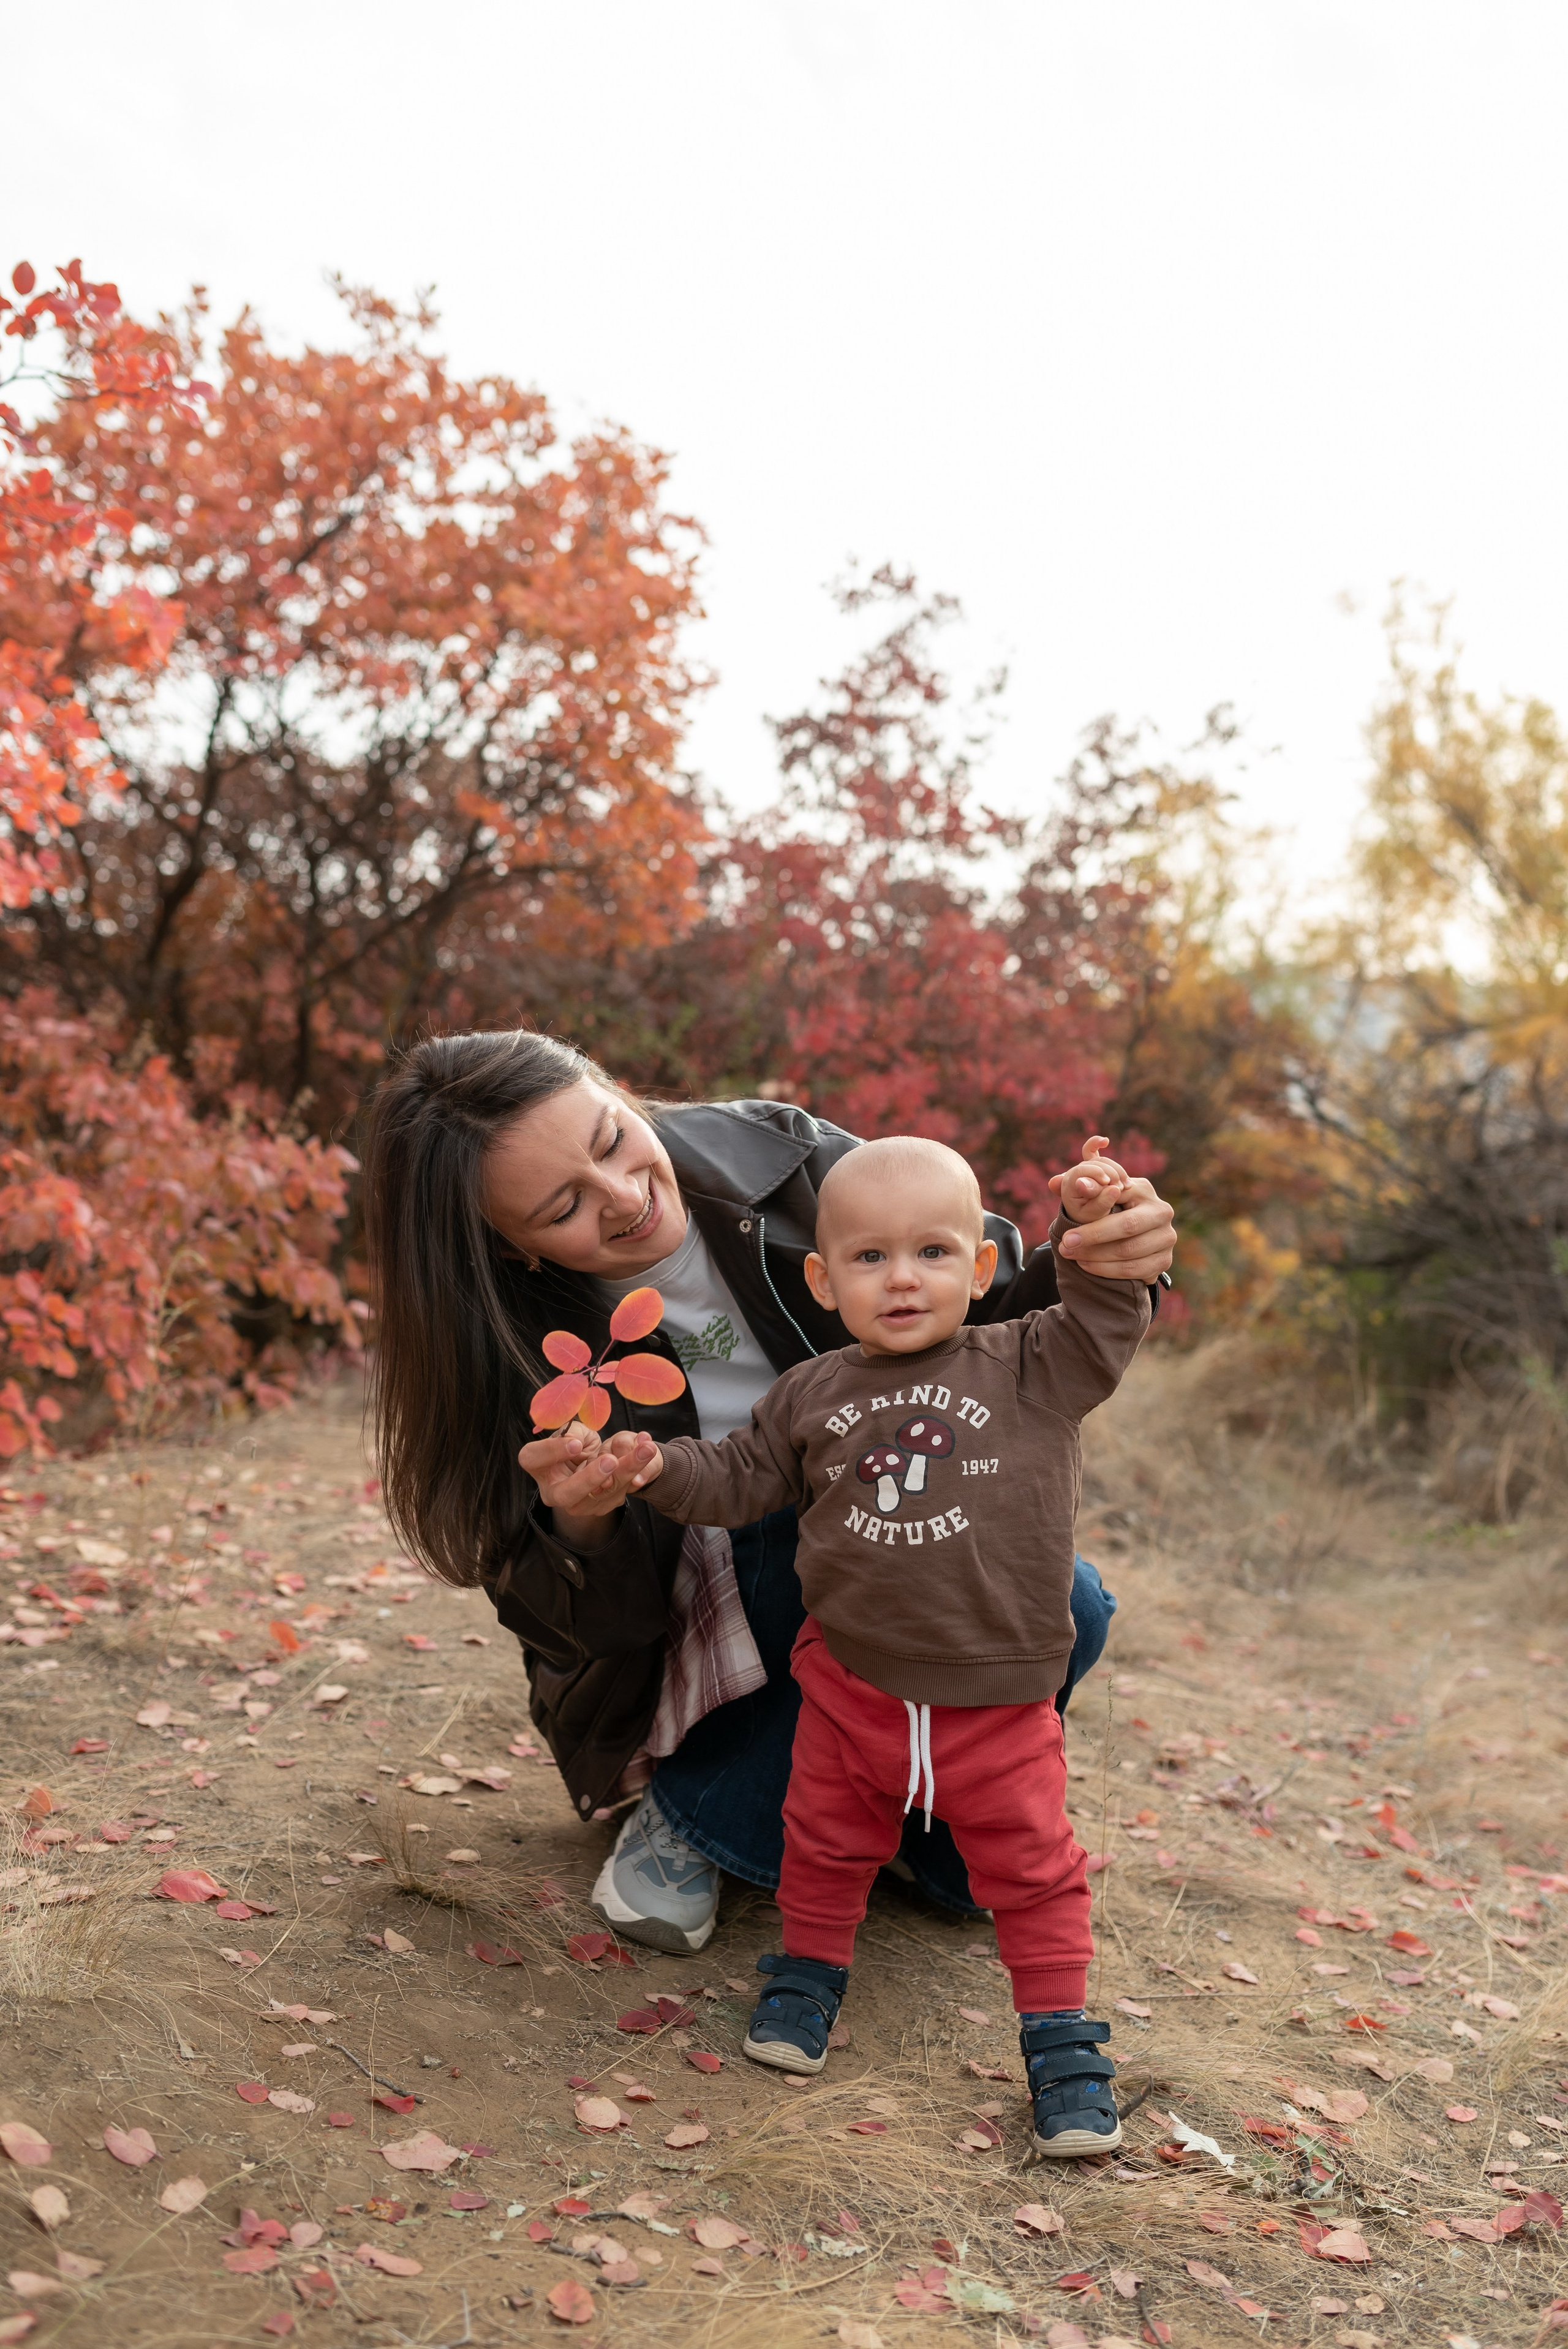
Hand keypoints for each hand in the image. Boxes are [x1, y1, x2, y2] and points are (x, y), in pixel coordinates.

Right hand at [518, 1425, 663, 1525]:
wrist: (595, 1459)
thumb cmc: (576, 1441)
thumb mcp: (572, 1430)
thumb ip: (571, 1432)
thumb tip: (574, 1444)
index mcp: (538, 1466)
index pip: (534, 1459)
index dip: (552, 1451)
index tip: (574, 1443)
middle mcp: (553, 1491)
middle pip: (566, 1493)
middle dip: (589, 1478)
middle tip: (609, 1461)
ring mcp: (577, 1504)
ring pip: (601, 1493)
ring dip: (625, 1470)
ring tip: (643, 1450)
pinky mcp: (601, 1506)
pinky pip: (620, 1492)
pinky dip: (637, 1471)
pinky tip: (647, 1454)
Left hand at [1051, 1135, 1129, 1224]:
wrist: (1089, 1220)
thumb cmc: (1090, 1220)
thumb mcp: (1094, 1216)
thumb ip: (1101, 1202)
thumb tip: (1114, 1189)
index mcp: (1069, 1184)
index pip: (1082, 1170)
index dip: (1096, 1173)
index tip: (1107, 1182)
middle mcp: (1074, 1174)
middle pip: (1094, 1164)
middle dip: (1110, 1173)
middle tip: (1122, 1188)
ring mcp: (1083, 1169)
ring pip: (1103, 1161)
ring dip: (1117, 1171)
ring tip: (1127, 1186)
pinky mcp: (1092, 1167)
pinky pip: (1091, 1151)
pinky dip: (1096, 1145)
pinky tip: (1104, 1141)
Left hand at [1051, 1172, 1176, 1282]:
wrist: (1133, 1234)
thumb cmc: (1110, 1209)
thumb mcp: (1098, 1194)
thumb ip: (1080, 1187)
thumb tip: (1053, 1182)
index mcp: (1144, 1189)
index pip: (1118, 1198)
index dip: (1091, 1211)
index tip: (1067, 1228)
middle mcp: (1162, 1212)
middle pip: (1127, 1226)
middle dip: (1093, 1237)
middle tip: (1066, 1245)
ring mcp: (1166, 1238)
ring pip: (1129, 1251)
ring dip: (1096, 1256)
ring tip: (1072, 1256)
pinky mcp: (1164, 1260)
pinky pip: (1134, 1270)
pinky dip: (1108, 1270)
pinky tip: (1087, 1265)